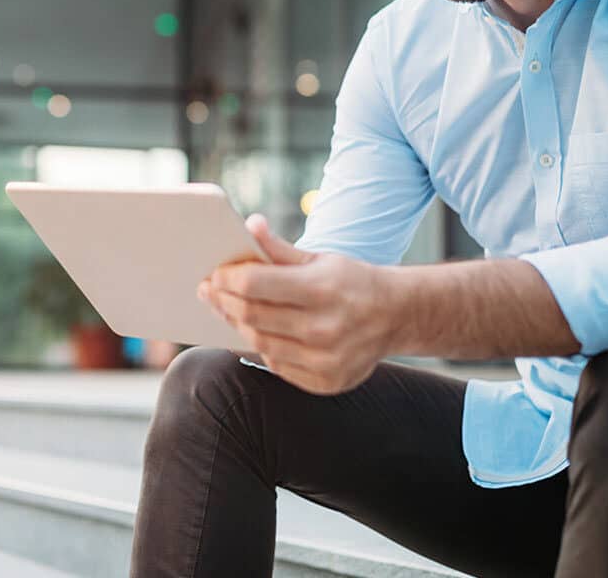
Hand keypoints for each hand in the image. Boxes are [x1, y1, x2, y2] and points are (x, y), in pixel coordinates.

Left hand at [197, 214, 393, 394]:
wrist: (398, 316)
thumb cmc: (353, 281)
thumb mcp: (321, 258)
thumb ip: (280, 248)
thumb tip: (249, 225)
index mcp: (322, 289)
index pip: (256, 284)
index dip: (228, 278)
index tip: (215, 273)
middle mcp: (324, 328)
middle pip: (252, 316)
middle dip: (224, 301)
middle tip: (209, 290)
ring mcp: (325, 360)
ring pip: (260, 343)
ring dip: (238, 324)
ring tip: (228, 309)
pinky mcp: (325, 382)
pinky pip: (278, 365)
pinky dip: (263, 346)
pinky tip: (258, 331)